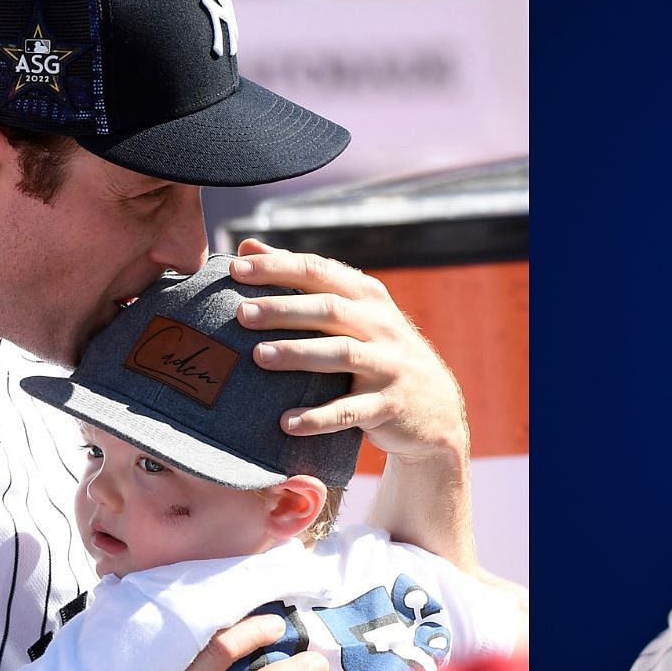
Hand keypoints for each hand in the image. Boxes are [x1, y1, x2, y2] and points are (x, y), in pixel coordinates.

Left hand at [230, 239, 469, 463]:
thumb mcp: (352, 311)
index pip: (319, 272)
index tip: (237, 268)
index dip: (279, 267)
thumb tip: (248, 247)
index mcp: (367, 296)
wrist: (434, 407)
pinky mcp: (389, 405)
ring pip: (341, 354)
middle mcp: (380, 325)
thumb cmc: (376, 351)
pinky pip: (350, 411)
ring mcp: (388, 365)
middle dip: (283, 308)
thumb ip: (304, 280)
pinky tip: (287, 423)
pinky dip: (319, 417)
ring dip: (298, 354)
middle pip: (329, 309)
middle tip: (241, 312)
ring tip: (259, 357)